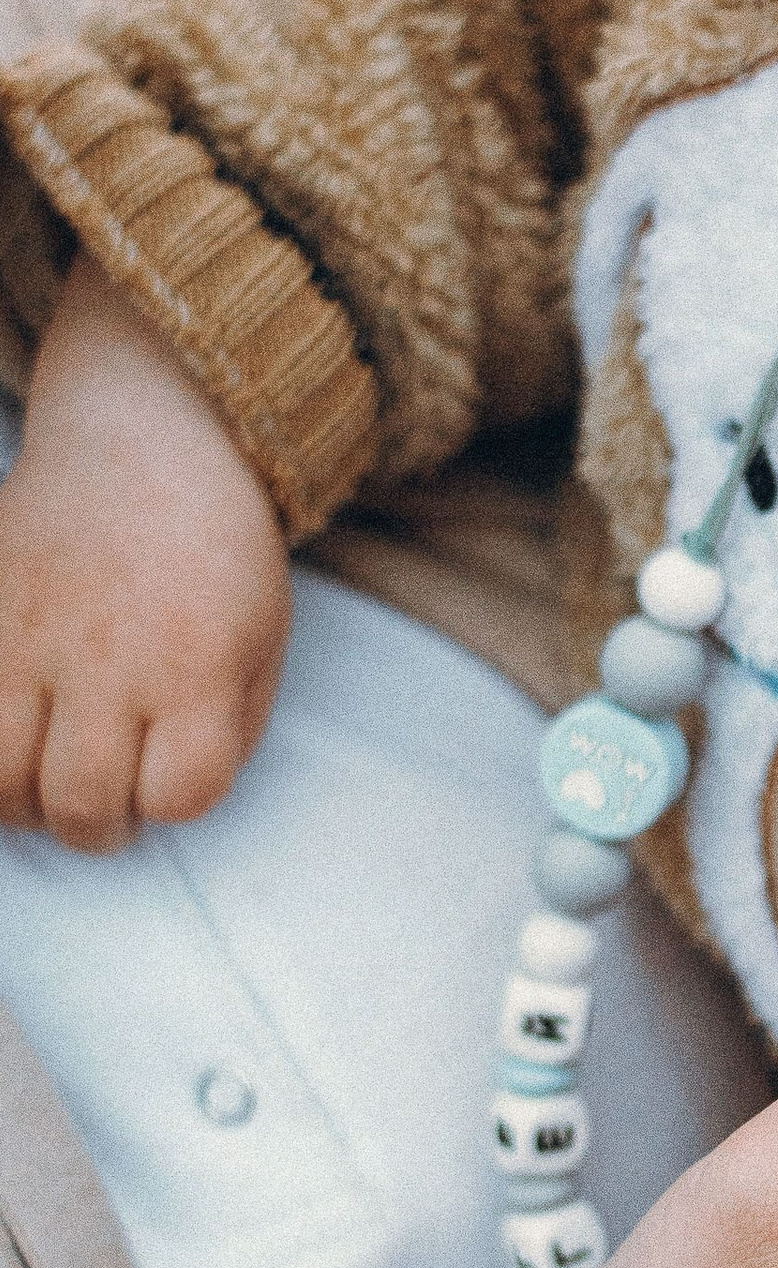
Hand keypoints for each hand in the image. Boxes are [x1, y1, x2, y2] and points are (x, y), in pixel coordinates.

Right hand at [0, 254, 289, 848]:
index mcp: (196, 665)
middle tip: (104, 806)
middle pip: (81, 802)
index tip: (172, 777)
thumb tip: (171, 799)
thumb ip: (228, 728)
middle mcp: (108, 658)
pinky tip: (9, 739)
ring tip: (46, 781)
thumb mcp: (262, 638)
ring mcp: (29, 638)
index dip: (176, 802)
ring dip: (24, 802)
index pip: (181, 794)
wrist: (143, 440)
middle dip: (96, 828)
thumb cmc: (214, 551)